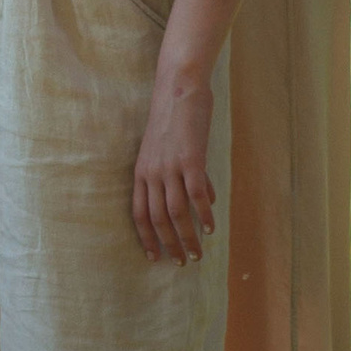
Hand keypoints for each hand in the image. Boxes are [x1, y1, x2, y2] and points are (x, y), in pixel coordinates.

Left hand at [132, 66, 215, 261]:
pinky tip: (211, 228)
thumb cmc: (174, 119)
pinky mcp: (191, 159)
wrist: (178, 87)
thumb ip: (180, 177)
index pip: (138, 213)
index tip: (154, 258)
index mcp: (141, 171)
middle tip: (183, 263)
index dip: (146, 238)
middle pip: (157, 219)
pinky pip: (197, 195)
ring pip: (176, 212)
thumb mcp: (167, 151)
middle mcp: (152, 172)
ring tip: (199, 254)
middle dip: (170, 245)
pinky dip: (203, 215)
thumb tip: (204, 203)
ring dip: (188, 237)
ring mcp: (170, 166)